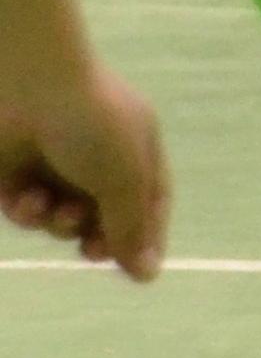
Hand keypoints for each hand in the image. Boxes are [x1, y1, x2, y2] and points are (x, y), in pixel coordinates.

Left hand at [0, 61, 166, 279]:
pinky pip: (27, 209)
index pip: (149, 205)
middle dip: (98, 238)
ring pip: (63, 219)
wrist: (27, 82)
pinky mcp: (15, 173)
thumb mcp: (124, 177)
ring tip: (58, 212)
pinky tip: (28, 201)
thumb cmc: (90, 122)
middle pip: (104, 219)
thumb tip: (147, 274)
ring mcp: (55, 167)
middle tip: (91, 249)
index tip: (136, 271)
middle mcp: (97, 161)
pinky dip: (29, 213)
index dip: (144, 239)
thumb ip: (132, 227)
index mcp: (137, 152)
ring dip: (61, 225)